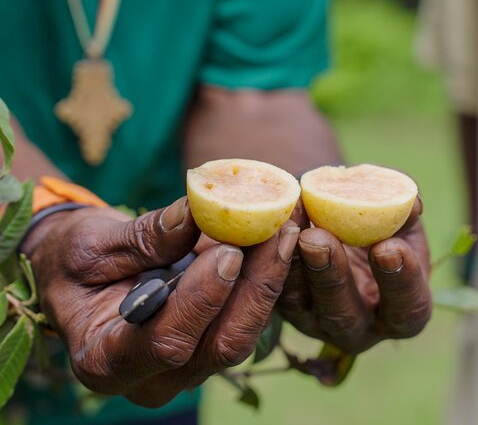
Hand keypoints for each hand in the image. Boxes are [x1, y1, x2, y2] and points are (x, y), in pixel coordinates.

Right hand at [22, 198, 299, 406]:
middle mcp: (152, 378)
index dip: (202, 299)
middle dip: (256, 288)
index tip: (228, 251)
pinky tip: (281, 240)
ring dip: (270, 281)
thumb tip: (194, 214)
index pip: (166, 341)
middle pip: (220, 345)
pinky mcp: (210, 345)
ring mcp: (187, 368)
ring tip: (289, 228)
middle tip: (279, 232)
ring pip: (243, 334)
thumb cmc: (73, 261)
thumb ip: (142, 239)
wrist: (80, 273)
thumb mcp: (91, 246)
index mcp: (107, 362)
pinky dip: (266, 280)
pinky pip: (247, 319)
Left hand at [278, 198, 431, 353]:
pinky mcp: (280, 306)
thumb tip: (410, 203)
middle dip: (329, 275)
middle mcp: (356, 328)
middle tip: (317, 238)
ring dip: (290, 262)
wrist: (340, 227)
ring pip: (297, 302)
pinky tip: (270, 223)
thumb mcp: (402, 223)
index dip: (401, 281)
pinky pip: (269, 285)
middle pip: (342, 314)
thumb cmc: (384, 230)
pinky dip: (267, 254)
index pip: (408, 309)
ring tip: (288, 223)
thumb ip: (406, 216)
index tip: (388, 246)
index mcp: (399, 313)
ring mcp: (313, 321)